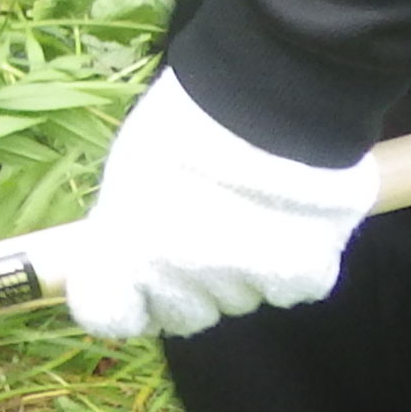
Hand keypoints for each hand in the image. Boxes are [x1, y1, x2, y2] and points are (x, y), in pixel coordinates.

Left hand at [63, 72, 378, 340]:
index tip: (130, 285)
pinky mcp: (302, 276)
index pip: (108, 316)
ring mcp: (244, 283)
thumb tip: (125, 255)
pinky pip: (291, 285)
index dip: (122, 300)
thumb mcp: (129, 170)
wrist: (271, 94)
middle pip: (183, 313)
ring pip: (238, 297)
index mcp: (126, 251)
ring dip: (241, 268)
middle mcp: (180, 279)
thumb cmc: (186, 121)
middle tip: (203, 231)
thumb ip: (125, 227)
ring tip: (251, 210)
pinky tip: (290, 217)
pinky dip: (293, 259)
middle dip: (187, 282)